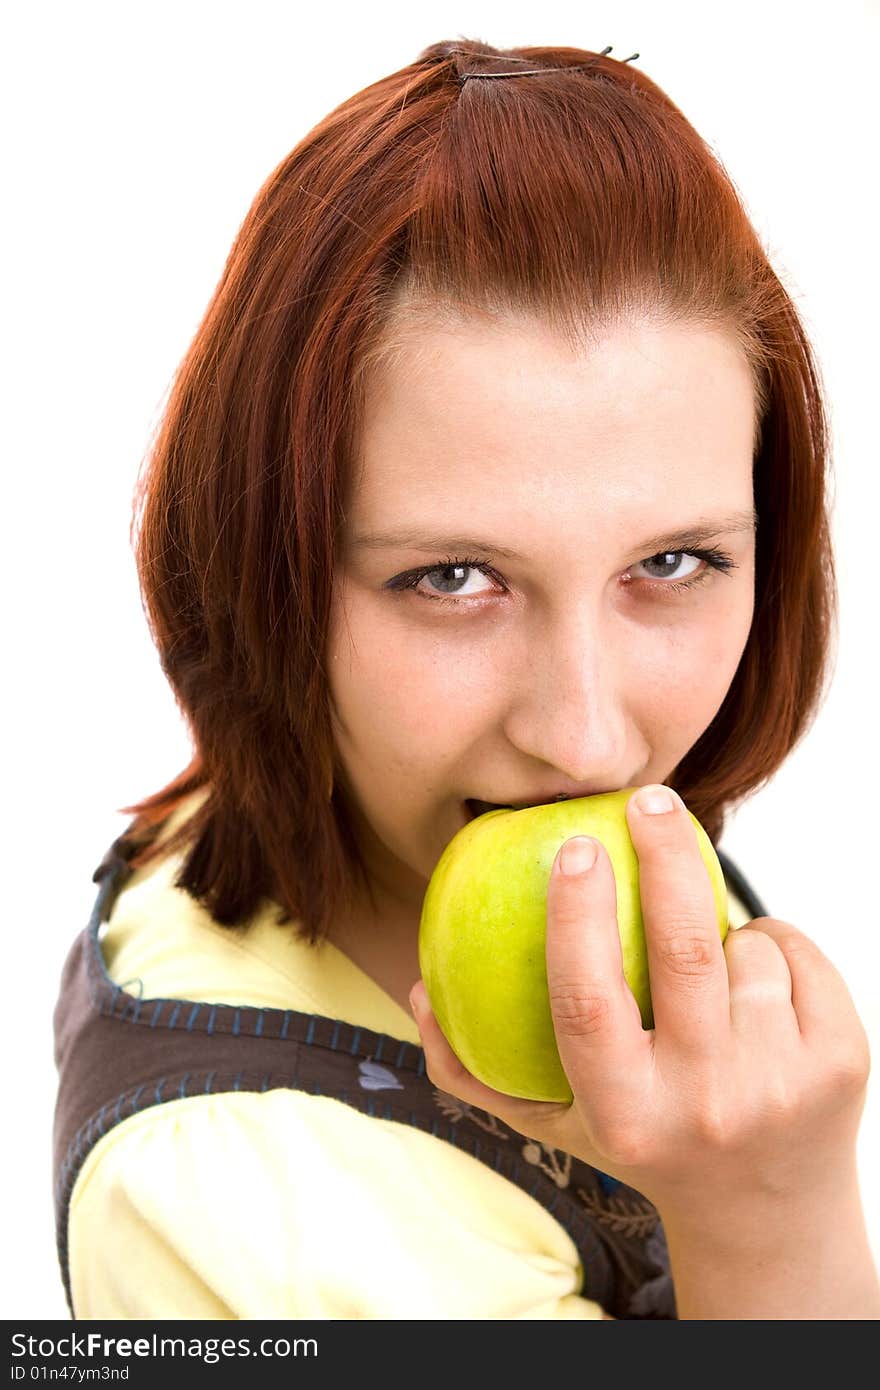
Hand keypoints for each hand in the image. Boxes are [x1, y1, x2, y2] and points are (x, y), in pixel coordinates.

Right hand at [410, 783, 870, 1240]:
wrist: (765, 1212)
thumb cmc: (643, 1143)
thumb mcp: (553, 1123)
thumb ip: (474, 1069)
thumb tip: (416, 989)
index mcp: (625, 1117)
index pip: (587, 1000)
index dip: (576, 914)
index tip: (572, 845)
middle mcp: (705, 1107)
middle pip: (682, 951)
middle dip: (664, 854)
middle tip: (649, 800)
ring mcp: (781, 1087)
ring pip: (747, 947)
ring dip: (725, 925)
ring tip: (710, 956)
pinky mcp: (840, 1065)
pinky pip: (799, 952)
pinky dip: (773, 939)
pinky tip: (756, 973)